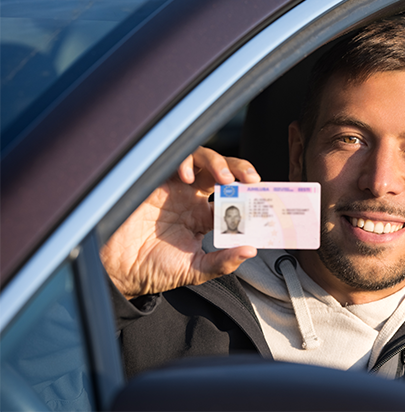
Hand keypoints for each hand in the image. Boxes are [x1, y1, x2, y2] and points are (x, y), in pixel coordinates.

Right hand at [100, 147, 259, 298]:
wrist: (117, 269)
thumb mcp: (193, 269)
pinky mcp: (155, 179)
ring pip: (203, 159)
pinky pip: (175, 159)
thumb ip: (222, 262)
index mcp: (203, 218)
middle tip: (251, 180)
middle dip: (240, 170)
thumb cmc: (151, 269)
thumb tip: (250, 251)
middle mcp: (191, 198)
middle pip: (222, 172)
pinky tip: (187, 178)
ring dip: (218, 162)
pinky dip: (186, 162)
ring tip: (225, 179)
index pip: (233, 200)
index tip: (263, 201)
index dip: (249, 198)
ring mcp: (173, 186)